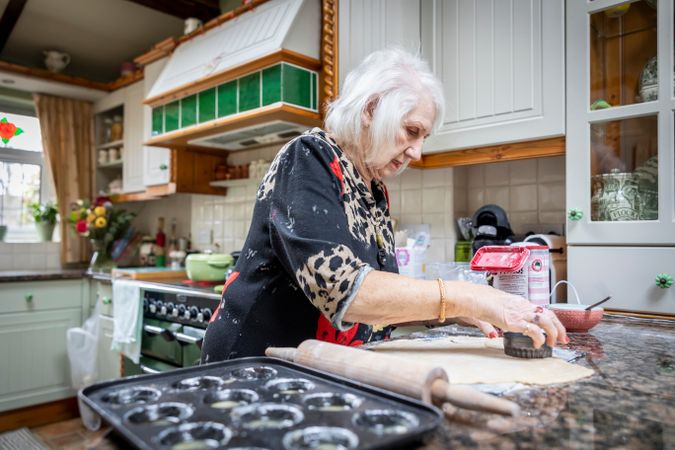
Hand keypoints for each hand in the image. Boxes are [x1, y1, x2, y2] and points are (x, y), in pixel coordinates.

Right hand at [451, 282, 567, 347]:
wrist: (477, 298)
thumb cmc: (483, 302)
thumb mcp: (497, 310)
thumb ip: (501, 320)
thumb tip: (496, 331)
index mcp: (521, 302)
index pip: (543, 310)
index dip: (552, 320)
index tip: (557, 329)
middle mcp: (524, 306)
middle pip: (549, 315)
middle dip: (559, 328)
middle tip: (563, 339)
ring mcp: (521, 313)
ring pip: (546, 322)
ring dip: (553, 334)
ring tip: (553, 343)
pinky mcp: (516, 321)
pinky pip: (534, 331)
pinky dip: (539, 339)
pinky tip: (538, 344)